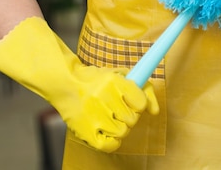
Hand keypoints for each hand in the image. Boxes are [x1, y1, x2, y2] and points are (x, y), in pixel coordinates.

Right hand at [0, 17, 158, 151]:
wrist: (66, 83)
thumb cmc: (97, 80)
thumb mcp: (122, 76)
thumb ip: (143, 90)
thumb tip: (155, 111)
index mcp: (114, 81)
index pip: (141, 102)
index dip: (138, 104)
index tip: (130, 101)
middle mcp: (104, 96)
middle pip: (132, 119)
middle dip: (128, 115)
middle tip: (117, 110)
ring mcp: (93, 115)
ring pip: (122, 132)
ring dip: (119, 127)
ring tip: (109, 118)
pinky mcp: (84, 130)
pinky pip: (109, 145)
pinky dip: (112, 141)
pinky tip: (106, 131)